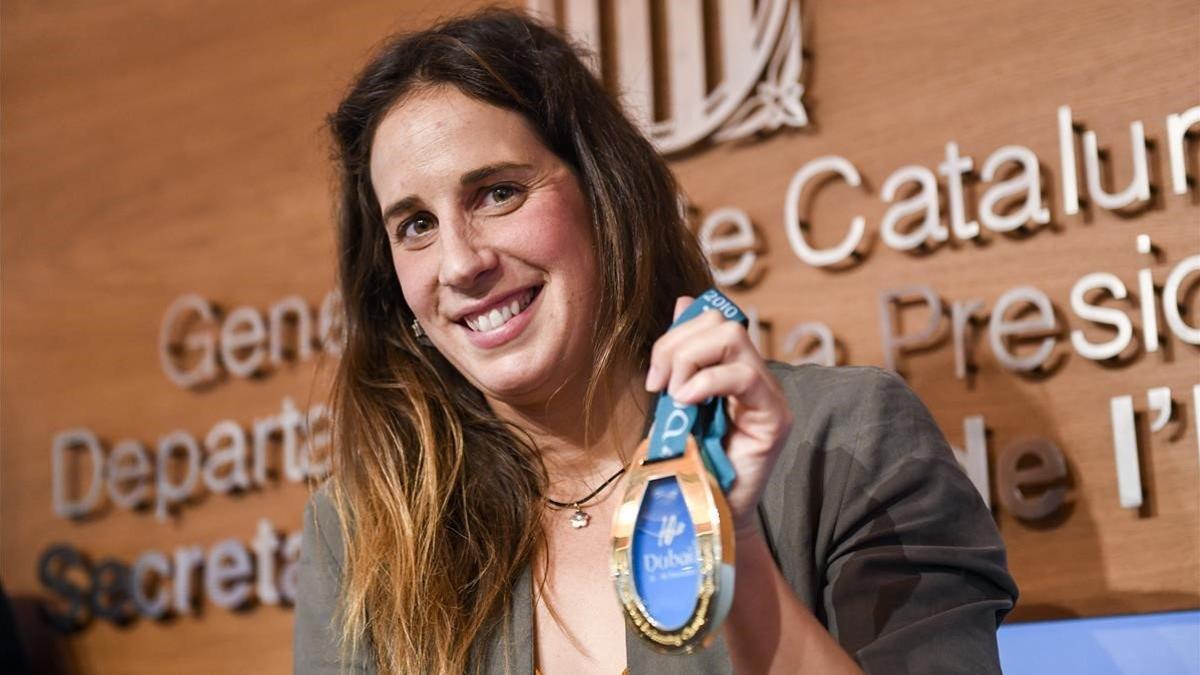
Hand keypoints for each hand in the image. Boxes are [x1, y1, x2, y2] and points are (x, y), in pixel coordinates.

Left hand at [644, 296, 792, 534]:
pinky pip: (744, 376)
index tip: (653, 378)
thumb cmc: (688, 465)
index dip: (675, 335)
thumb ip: (680, 357)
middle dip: (677, 345)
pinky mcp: (774, 418)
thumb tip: (682, 301)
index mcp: (729, 369)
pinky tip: (688, 403)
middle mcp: (754, 376)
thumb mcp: (674, 403)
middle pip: (721, 321)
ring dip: (690, 361)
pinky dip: (707, 382)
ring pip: (733, 338)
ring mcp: (768, 395)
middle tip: (660, 387)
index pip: (710, 319)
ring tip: (676, 399)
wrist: (705, 516)